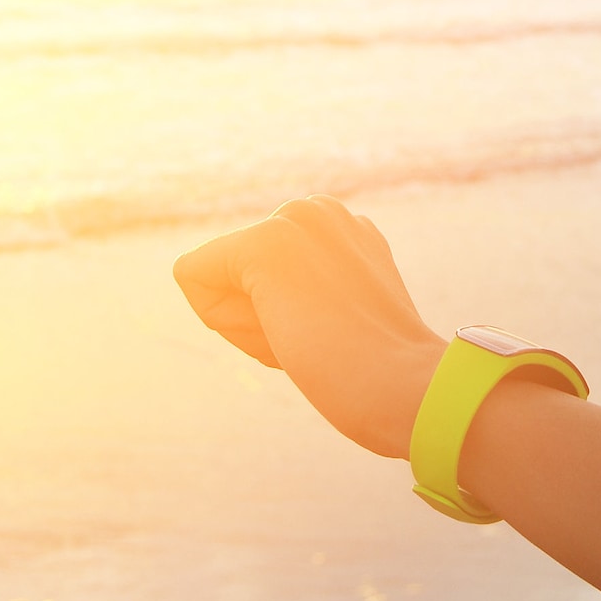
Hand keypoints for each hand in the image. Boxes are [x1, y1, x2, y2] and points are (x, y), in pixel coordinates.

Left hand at [172, 196, 445, 458]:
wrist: (409, 390)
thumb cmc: (381, 376)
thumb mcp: (344, 321)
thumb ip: (310, 297)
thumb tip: (276, 304)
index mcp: (339, 227)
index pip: (259, 278)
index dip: (279, 323)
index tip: (334, 336)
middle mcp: (316, 210)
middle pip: (231, 276)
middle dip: (258, 322)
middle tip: (323, 340)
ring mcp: (293, 220)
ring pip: (214, 280)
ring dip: (251, 328)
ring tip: (316, 338)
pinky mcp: (265, 242)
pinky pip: (192, 277)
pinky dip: (226, 321)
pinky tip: (288, 333)